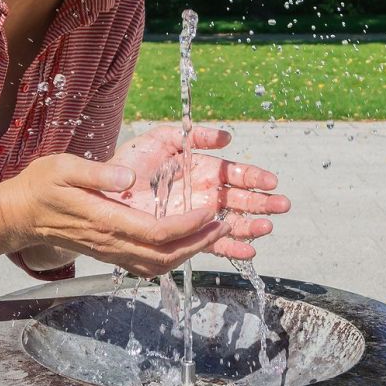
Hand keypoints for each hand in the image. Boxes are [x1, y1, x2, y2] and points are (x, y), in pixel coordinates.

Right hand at [0, 153, 228, 276]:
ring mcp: (110, 252)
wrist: (19, 215)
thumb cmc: (41, 186)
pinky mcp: (110, 254)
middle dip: (199, 244)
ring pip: (158, 265)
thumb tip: (129, 176)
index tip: (209, 211)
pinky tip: (186, 242)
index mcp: (104, 220)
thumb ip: (97, 171)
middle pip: (164, 255)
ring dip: (189, 253)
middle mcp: (110, 242)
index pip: (155, 232)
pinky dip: (172, 257)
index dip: (187, 226)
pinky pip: (147, 265)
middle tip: (224, 225)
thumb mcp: (64, 167)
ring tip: (212, 233)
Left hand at [109, 125, 289, 260]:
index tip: (271, 181)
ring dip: (250, 226)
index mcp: (202, 169)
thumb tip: (226, 137)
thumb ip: (195, 134)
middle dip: (261, 203)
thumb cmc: (131, 161)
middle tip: (281, 205)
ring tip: (267, 228)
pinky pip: (210, 244)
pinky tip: (247, 251)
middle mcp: (202, 194)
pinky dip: (230, 248)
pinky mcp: (184, 234)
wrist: (103, 190)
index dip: (253, 177)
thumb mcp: (162, 139)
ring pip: (229, 222)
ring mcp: (195, 215)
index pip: (234, 173)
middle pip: (238, 199)